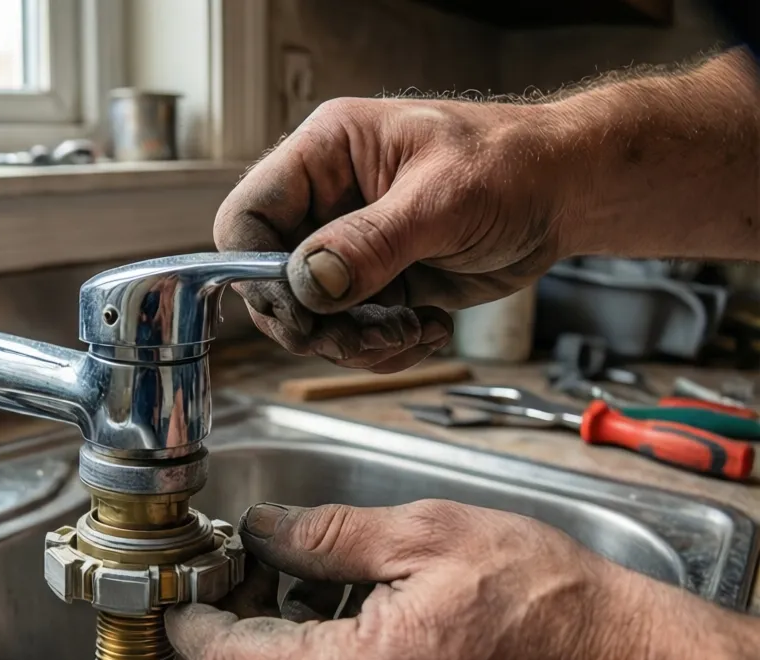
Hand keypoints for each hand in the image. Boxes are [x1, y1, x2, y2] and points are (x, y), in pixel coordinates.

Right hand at [215, 97, 568, 368]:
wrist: (564, 196)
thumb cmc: (513, 166)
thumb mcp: (441, 200)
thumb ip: (369, 244)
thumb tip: (307, 284)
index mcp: (325, 157)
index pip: (247, 219)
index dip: (259, 273)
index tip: (301, 310)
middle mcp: (327, 206)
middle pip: (273, 286)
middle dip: (318, 325)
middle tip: (367, 338)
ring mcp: (350, 252)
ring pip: (313, 323)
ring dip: (358, 345)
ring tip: (414, 331)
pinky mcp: (376, 289)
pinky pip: (353, 339)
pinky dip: (387, 350)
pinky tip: (429, 330)